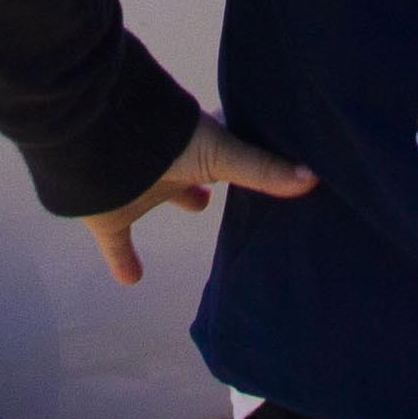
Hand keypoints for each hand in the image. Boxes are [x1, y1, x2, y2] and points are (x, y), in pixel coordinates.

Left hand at [77, 114, 315, 285]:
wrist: (102, 139)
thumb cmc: (168, 139)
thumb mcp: (222, 155)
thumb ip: (263, 169)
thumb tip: (314, 177)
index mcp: (193, 150)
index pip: (221, 154)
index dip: (236, 161)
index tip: (255, 168)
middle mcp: (166, 167)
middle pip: (186, 177)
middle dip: (199, 185)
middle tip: (214, 196)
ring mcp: (135, 188)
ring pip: (152, 197)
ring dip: (169, 201)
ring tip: (194, 207)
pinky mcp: (109, 216)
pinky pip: (116, 244)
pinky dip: (122, 261)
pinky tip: (129, 280)